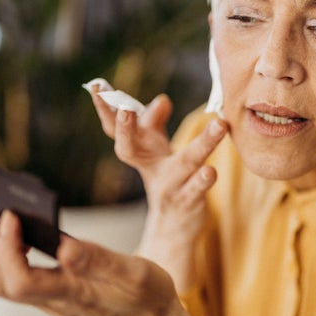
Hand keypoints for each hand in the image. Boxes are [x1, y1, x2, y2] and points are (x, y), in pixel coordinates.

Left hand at [0, 200, 225, 315]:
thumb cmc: (147, 297)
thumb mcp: (135, 274)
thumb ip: (99, 261)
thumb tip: (63, 246)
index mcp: (72, 295)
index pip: (19, 281)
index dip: (5, 247)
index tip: (11, 214)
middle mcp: (55, 301)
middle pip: (0, 283)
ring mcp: (52, 300)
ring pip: (4, 282)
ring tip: (0, 213)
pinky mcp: (55, 295)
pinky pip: (18, 277)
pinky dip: (9, 252)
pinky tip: (21, 231)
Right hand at [90, 89, 227, 292]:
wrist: (174, 228)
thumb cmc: (166, 178)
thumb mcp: (157, 150)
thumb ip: (155, 122)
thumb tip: (161, 100)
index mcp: (141, 153)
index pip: (116, 130)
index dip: (104, 109)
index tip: (95, 87)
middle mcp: (151, 169)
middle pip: (131, 149)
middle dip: (125, 130)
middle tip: (124, 110)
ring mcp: (169, 187)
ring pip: (185, 163)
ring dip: (203, 143)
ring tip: (219, 124)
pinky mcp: (188, 203)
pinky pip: (196, 190)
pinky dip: (203, 181)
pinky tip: (211, 171)